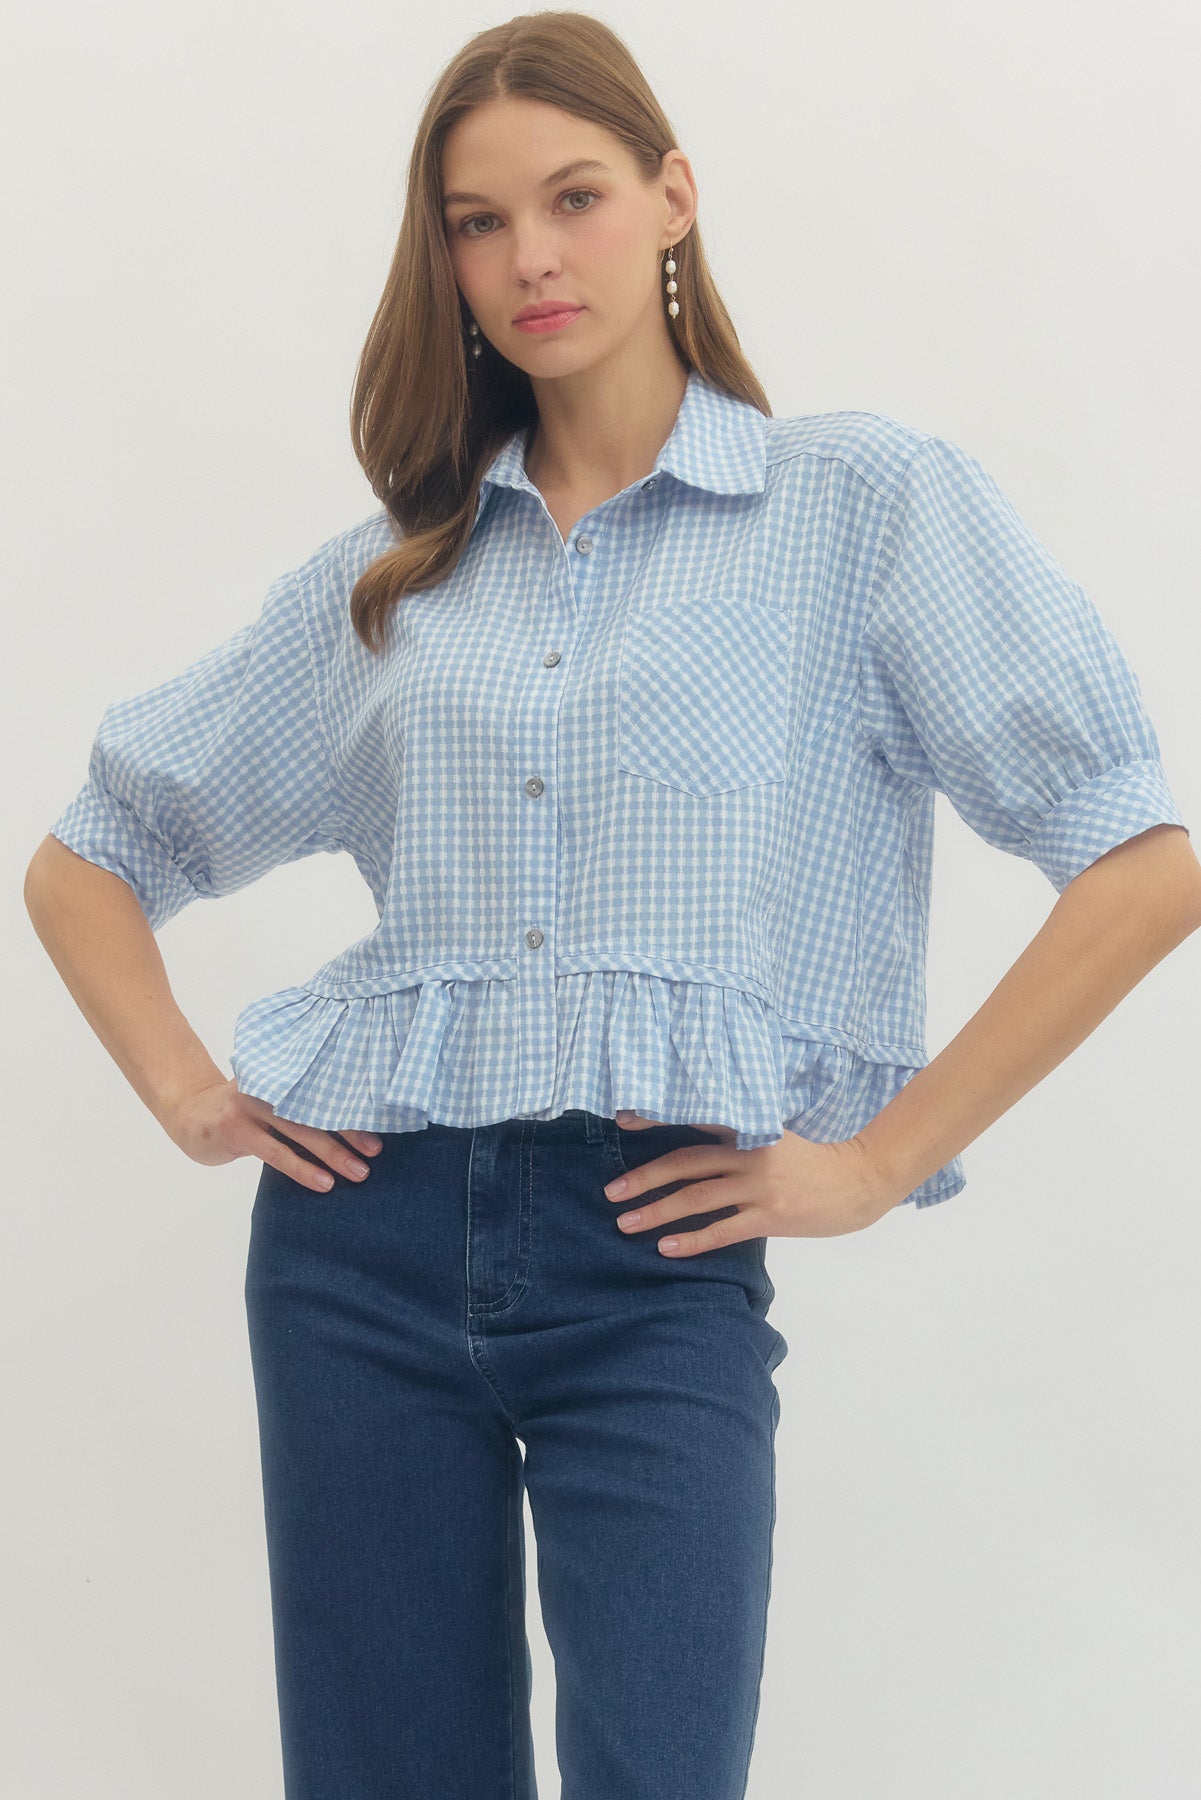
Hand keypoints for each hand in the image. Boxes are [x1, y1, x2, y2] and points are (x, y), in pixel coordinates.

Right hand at [161, 1077, 382, 1192]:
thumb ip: (301, 1105)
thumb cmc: (241, 1112)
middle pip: (318, 1107)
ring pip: (301, 1130)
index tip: (382, 1125)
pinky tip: (323, 1183)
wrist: (189, 1113)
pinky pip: (275, 1152)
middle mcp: (269, 1084)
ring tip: (358, 1173)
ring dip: (333, 1153)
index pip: (325, 1088)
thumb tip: (353, 1127)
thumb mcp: (271, 1100)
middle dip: (350, 1132)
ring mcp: (250, 1105)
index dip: (353, 1107)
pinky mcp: (235, 1128)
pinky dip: (302, 1168)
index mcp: (283, 1074)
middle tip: (376, 1152)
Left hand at [607, 1111, 900, 1249]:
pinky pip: (723, 1230)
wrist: (858, 1183)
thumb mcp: (775, 1137)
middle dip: (646, 1177)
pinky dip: (692, 1240)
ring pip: (698, 1198)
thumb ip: (738, 1139)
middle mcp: (751, 1153)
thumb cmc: (811, 1162)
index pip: (695, 1119)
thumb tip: (691, 1151)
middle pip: (687, 1162)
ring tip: (626, 1223)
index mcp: (750, 1128)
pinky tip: (667, 1248)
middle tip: (611, 1191)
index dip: (658, 1117)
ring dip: (658, 1211)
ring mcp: (761, 1186)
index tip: (622, 1120)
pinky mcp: (771, 1215)